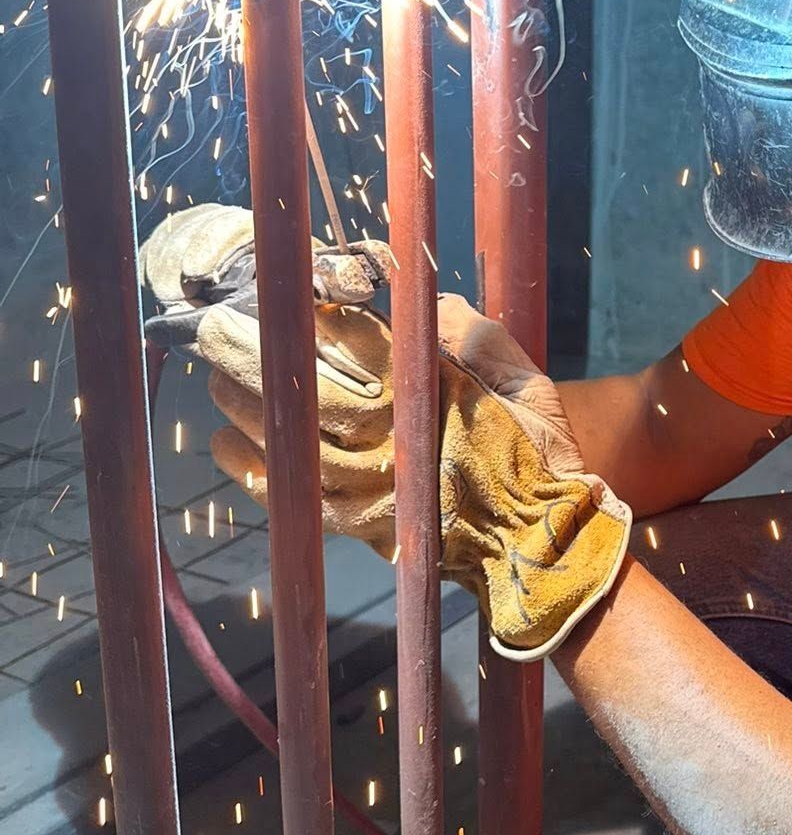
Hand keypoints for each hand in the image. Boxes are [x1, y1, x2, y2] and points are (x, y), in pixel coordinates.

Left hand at [144, 215, 631, 659]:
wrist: (538, 542)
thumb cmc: (535, 452)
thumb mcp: (521, 376)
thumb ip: (472, 333)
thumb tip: (423, 298)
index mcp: (434, 390)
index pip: (357, 338)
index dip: (310, 311)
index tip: (280, 292)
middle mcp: (394, 436)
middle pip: (307, 386)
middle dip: (253, 353)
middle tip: (211, 327)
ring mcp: (372, 485)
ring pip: (290, 440)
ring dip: (246, 407)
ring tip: (217, 378)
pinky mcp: (360, 524)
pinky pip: (292, 494)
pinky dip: (254, 470)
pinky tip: (226, 444)